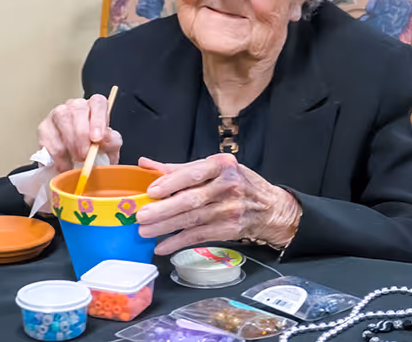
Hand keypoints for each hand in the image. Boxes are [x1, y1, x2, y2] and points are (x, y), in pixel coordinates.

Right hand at [37, 95, 122, 173]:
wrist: (79, 159)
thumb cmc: (96, 148)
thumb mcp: (110, 146)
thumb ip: (112, 141)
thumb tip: (105, 139)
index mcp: (95, 106)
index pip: (98, 103)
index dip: (98, 120)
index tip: (97, 139)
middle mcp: (76, 105)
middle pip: (77, 111)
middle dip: (81, 137)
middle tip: (84, 155)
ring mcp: (58, 113)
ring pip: (61, 121)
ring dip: (69, 146)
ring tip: (76, 161)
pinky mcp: (44, 127)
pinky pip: (48, 138)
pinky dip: (57, 155)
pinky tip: (64, 164)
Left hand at [136, 154, 301, 254]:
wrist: (269, 207)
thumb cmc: (237, 183)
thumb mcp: (214, 168)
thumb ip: (178, 168)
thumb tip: (146, 164)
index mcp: (222, 165)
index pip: (193, 173)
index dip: (171, 182)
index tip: (151, 191)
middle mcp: (228, 186)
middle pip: (191, 199)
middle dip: (164, 209)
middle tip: (142, 215)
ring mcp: (229, 210)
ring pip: (192, 220)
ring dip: (166, 227)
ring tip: (145, 231)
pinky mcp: (228, 229)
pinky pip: (198, 236)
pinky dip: (178, 242)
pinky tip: (162, 246)